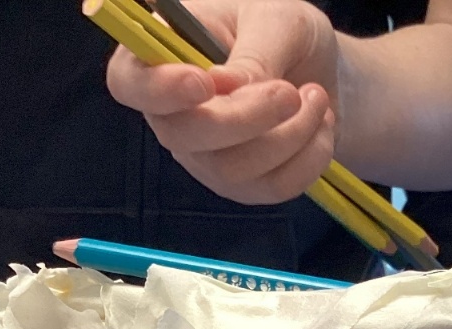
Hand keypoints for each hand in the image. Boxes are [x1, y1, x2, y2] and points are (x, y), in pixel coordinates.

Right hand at [105, 0, 338, 204]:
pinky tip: (319, 123)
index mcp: (161, 54)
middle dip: (245, 119)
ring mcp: (204, 155)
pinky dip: (308, 157)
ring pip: (232, 168)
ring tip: (315, 96)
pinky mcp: (241, 183)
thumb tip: (231, 88)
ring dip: (289, 135)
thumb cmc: (284, 33)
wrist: (321, 71)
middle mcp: (172, 112)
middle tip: (290, 92)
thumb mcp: (277, 18)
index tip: (204, 83)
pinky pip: (271, 187)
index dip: (159, 89)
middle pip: (182, 135)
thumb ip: (253, 52)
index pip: (129, 82)